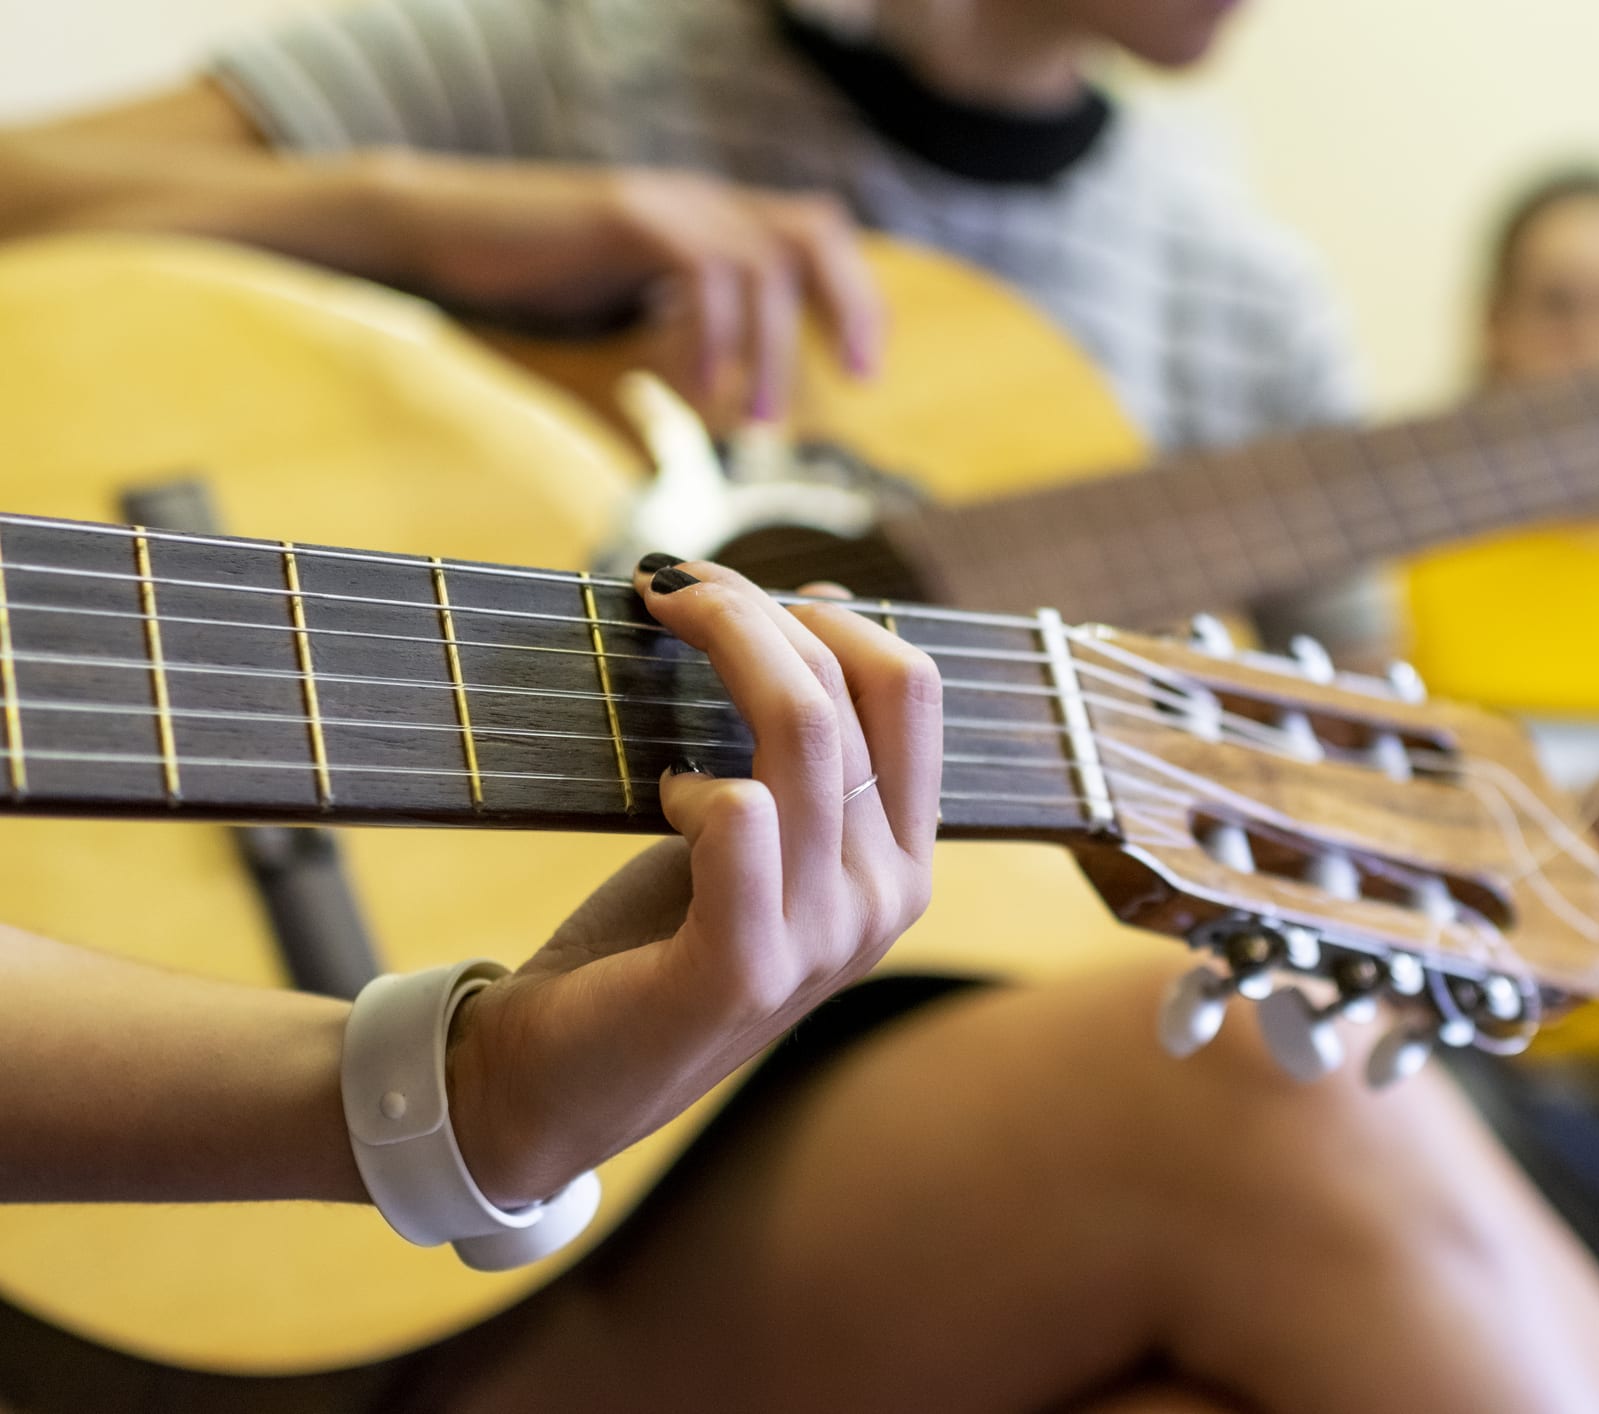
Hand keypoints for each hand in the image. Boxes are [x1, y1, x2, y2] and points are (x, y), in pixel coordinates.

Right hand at [365, 154, 882, 418]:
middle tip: (859, 381)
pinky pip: (701, 266)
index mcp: (708, 224)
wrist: (433, 234)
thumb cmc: (520, 292)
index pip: (814, 239)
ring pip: (763, 262)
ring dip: (773, 349)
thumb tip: (689, 450)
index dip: (853, 300)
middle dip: (850, 307)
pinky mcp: (625, 212)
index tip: (863, 374)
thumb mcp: (615, 332)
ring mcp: (664, 202)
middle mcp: (698, 203)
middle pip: (816, 233)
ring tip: (757, 418)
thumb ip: (663, 367)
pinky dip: (712, 335)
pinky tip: (697, 388)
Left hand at [444, 564, 940, 1207]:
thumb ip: (802, 741)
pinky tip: (662, 793)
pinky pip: (743, 820)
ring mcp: (823, 940)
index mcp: (902, 859)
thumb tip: (822, 599)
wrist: (556, 1077)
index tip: (733, 587)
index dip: (831, 614)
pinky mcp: (742, 970)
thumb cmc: (651, 938)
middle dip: (754, 610)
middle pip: (852, 695)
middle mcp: (884, 900)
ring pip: (805, 735)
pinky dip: (695, 783)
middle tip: (665, 583)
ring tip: (651, 627)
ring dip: (721, 650)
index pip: (914, 693)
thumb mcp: (750, 826)